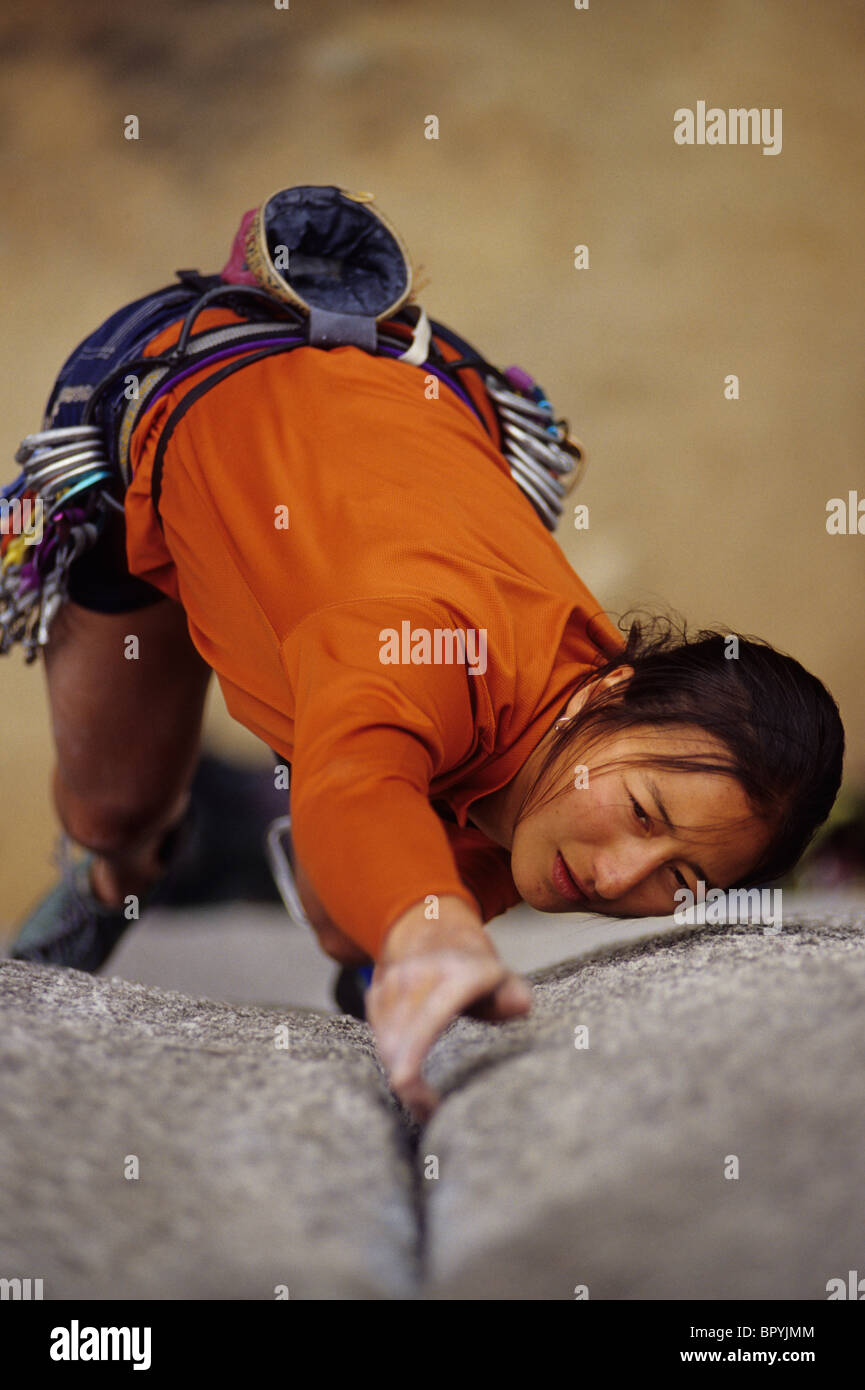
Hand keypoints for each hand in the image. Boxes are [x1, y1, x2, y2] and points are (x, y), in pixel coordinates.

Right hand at [366, 897, 533, 1121]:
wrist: (434, 929)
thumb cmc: (476, 967)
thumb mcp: (502, 977)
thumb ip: (512, 994)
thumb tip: (520, 1005)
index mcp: (454, 975)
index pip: (428, 1021)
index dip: (414, 1063)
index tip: (419, 1098)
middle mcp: (418, 975)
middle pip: (398, 1043)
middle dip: (409, 1086)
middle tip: (428, 1110)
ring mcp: (393, 982)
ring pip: (386, 1042)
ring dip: (400, 1073)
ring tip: (422, 1096)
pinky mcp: (377, 993)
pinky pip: (379, 1035)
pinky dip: (391, 1057)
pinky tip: (409, 1068)